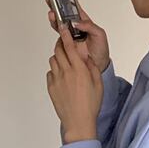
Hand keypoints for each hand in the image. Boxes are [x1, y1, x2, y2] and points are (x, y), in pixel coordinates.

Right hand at [44, 0, 110, 72]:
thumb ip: (90, 27)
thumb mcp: (100, 35)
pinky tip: (54, 21)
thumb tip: (77, 22)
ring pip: (59, 21)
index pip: (75, 6)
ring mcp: (69, 34)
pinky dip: (55, 26)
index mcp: (84, 21)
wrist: (99, 65)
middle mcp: (75, 26)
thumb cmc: (101, 49)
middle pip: (63, 12)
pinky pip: (58, 32)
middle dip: (56, 3)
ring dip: (55, 15)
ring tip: (52, 11)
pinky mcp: (65, 42)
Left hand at [47, 22, 101, 143]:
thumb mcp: (97, 83)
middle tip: (65, 44)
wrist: (78, 122)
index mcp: (79, 69)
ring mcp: (56, 79)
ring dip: (58, 58)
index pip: (69, 46)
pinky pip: (50, 73)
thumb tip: (86, 56)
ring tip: (65, 63)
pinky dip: (55, 71)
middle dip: (61, 44)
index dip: (65, 34)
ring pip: (53, 60)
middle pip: (58, 50)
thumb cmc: (90, 104)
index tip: (62, 26)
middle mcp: (66, 72)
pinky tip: (63, 78)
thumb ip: (91, 67)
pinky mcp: (51, 87)